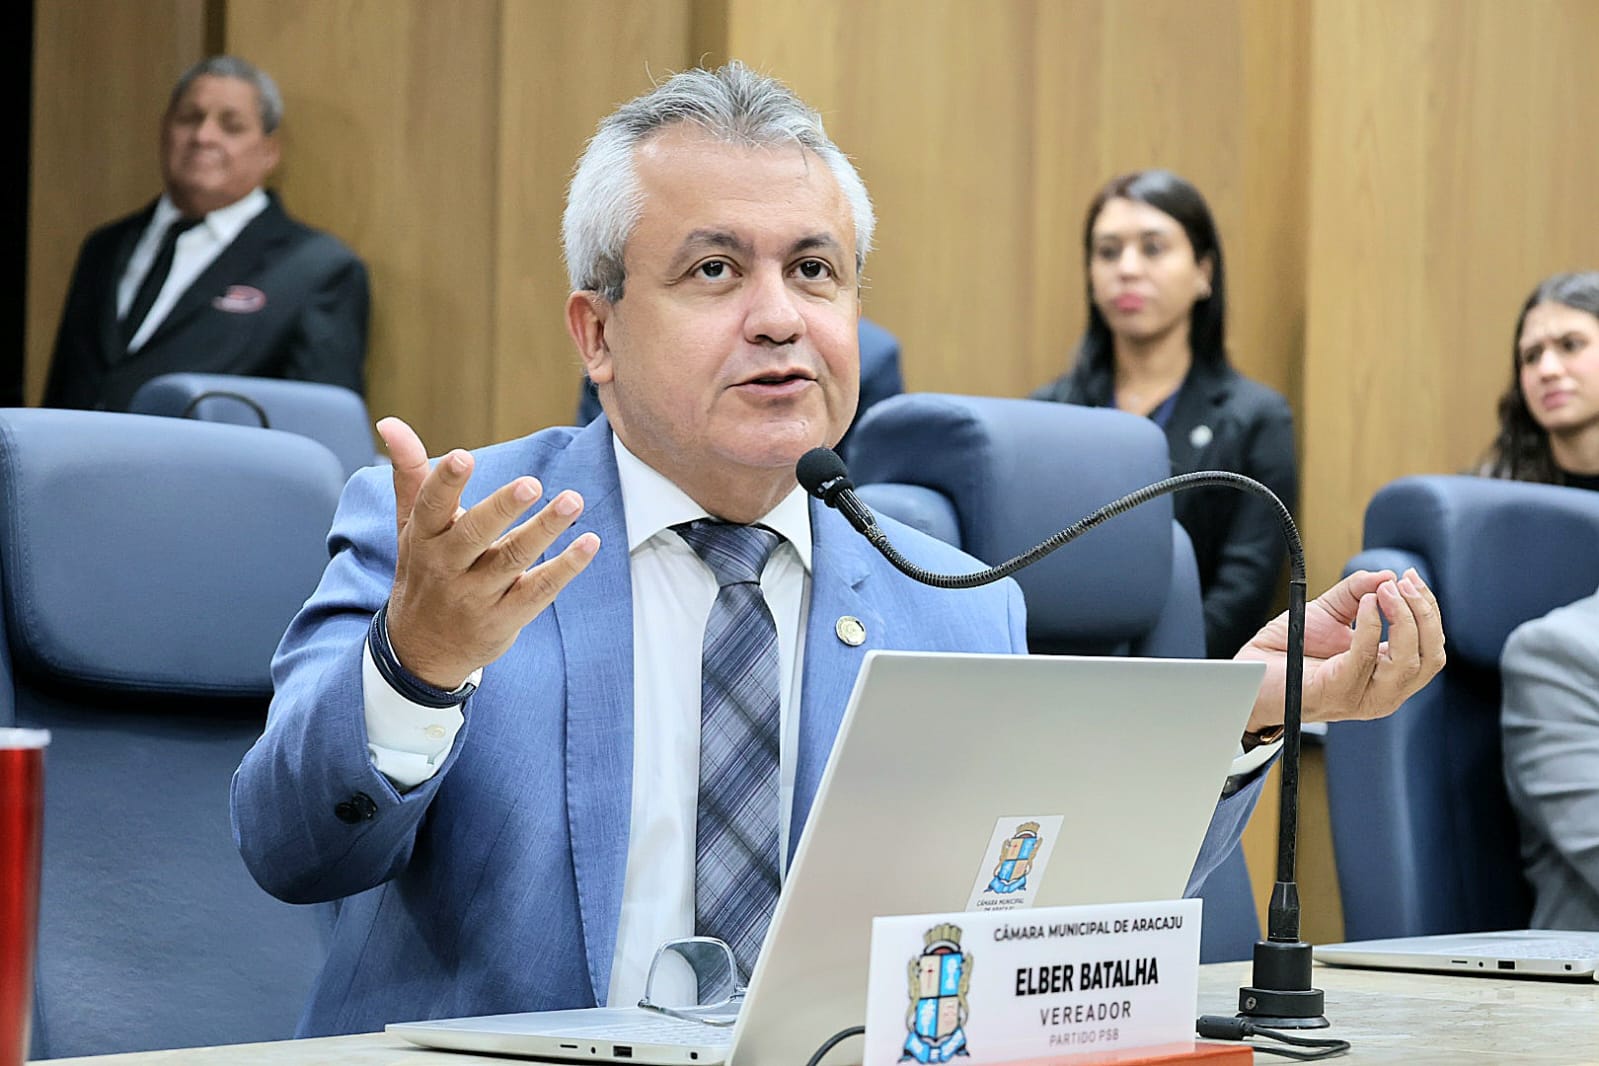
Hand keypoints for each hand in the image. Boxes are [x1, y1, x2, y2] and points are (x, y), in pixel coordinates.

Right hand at [377, 417, 599, 687]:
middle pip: (475, 534)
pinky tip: (589, 543)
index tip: (464, 456)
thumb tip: (390, 421)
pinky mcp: (504, 618)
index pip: (431, 506)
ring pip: (512, 560)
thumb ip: (410, 474)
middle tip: (532, 483)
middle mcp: (446, 567)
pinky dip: (565, 568)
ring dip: (544, 530)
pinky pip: (538, 592)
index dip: (446, 482)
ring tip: (573, 501)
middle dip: (502, 508)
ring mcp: (476, 596)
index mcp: (423, 538)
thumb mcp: (409, 526)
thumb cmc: (422, 572)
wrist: (421, 650)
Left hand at [1236, 568, 1445, 733]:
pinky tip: (1367, 603)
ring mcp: (1363, 697)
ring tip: (1386, 590)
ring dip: (1403, 619)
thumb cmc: (1289, 649)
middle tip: (1405, 582)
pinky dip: (1371, 626)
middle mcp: (1383, 692)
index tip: (1412, 578)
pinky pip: (1366, 658)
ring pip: (1408, 662)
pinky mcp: (1338, 693)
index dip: (1428, 610)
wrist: (1251, 674)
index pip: (1430, 646)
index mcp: (1388, 674)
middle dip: (1424, 613)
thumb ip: (1358, 592)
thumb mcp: (1330, 612)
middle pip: (1430, 656)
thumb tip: (1387, 575)